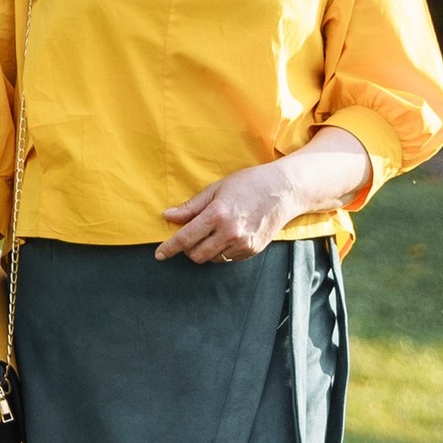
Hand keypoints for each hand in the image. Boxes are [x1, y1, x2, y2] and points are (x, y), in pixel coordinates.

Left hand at [156, 162, 300, 262]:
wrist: (283, 190)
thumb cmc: (248, 184)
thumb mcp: (216, 189)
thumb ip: (191, 207)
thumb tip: (167, 216)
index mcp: (217, 214)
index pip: (185, 238)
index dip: (169, 248)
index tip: (159, 254)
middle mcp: (229, 232)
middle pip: (196, 255)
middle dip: (188, 249)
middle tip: (191, 235)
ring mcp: (242, 244)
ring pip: (212, 259)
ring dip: (206, 250)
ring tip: (214, 232)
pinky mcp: (252, 250)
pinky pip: (228, 258)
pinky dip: (222, 251)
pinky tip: (229, 235)